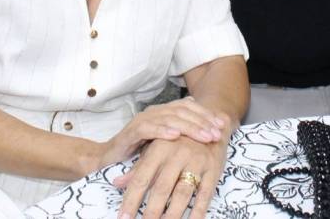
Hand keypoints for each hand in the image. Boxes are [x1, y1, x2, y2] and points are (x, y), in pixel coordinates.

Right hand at [95, 98, 227, 170]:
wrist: (109, 157)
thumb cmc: (139, 150)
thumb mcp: (164, 140)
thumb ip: (180, 128)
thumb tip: (201, 115)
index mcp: (164, 112)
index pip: (189, 107)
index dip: (207, 115)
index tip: (223, 125)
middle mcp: (154, 111)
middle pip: (183, 111)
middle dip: (203, 122)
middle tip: (217, 133)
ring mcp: (143, 119)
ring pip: (170, 118)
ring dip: (190, 127)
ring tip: (205, 136)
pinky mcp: (131, 131)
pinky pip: (149, 128)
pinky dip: (163, 130)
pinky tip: (175, 136)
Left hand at [113, 134, 229, 218]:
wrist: (210, 121)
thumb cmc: (178, 139)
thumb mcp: (155, 148)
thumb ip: (137, 168)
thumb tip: (116, 183)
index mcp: (159, 149)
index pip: (141, 178)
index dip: (131, 200)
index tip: (123, 217)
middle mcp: (177, 155)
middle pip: (162, 188)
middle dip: (151, 212)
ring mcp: (196, 162)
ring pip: (183, 193)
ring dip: (173, 215)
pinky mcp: (213, 169)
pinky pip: (205, 194)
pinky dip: (198, 211)